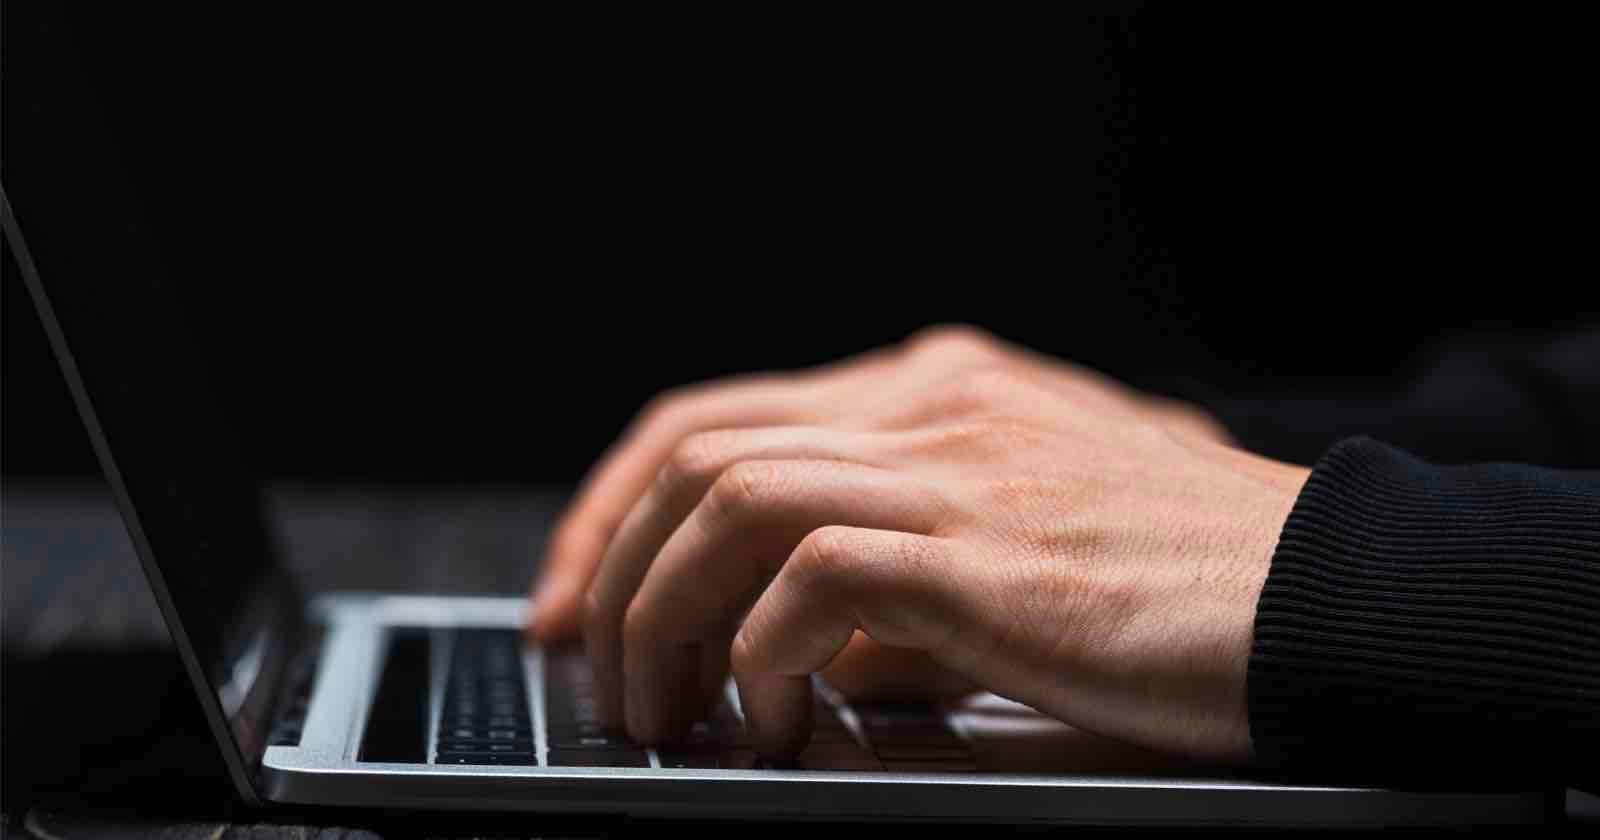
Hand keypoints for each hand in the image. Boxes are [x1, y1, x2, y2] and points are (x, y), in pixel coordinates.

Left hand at [552, 358, 1306, 760]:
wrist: (1333, 597)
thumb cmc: (1182, 584)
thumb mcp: (1017, 541)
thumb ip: (899, 561)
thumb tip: (782, 636)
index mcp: (936, 388)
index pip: (718, 418)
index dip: (616, 505)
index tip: (580, 594)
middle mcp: (936, 403)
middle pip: (697, 450)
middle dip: (613, 565)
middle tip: (596, 665)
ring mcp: (963, 467)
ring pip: (730, 498)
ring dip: (666, 612)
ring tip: (665, 706)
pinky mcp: (994, 551)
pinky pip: (814, 576)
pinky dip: (764, 650)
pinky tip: (777, 715)